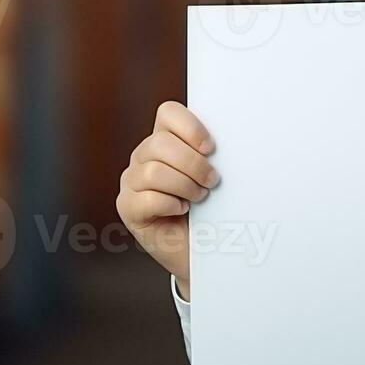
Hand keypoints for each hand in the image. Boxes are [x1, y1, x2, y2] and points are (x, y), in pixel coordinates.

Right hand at [116, 101, 218, 297]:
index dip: (190, 126)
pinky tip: (182, 211)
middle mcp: (144, 157)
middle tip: (212, 181)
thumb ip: (214, 155)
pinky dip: (171, 205)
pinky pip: (147, 198)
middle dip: (193, 164)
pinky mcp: (127, 208)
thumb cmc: (213, 210)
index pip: (168, 113)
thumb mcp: (215, 176)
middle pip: (160, 143)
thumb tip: (237, 140)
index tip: (211, 148)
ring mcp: (132, 182)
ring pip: (153, 171)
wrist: (205, 252)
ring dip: (184, 185)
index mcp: (166, 140)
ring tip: (199, 198)